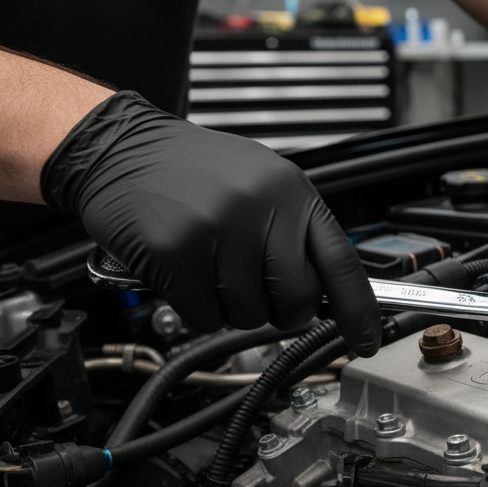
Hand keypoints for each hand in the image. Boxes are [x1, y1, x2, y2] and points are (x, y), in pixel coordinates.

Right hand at [42, 92, 380, 354]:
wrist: (120, 147)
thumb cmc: (191, 169)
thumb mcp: (261, 181)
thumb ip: (294, 231)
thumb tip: (328, 291)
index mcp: (291, 191)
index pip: (341, 262)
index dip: (359, 310)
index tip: (366, 339)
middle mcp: (260, 208)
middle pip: (297, 299)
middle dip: (281, 311)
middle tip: (257, 293)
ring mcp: (217, 230)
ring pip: (249, 314)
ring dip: (231, 308)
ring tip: (211, 269)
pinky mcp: (176, 253)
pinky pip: (205, 317)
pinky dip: (197, 310)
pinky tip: (186, 276)